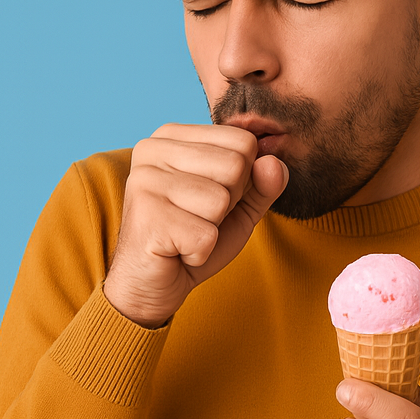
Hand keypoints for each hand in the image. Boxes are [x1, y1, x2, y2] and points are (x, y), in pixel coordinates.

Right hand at [102, 123, 287, 326]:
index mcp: (172, 136)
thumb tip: (275, 163)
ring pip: (221, 201)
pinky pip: (207, 235)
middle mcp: (151, 149)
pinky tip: (177, 250)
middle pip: (235, 166)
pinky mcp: (147, 219)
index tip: (209, 198)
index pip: (243, 141)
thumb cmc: (193, 237)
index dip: (242, 179)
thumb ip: (262, 183)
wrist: (152, 283)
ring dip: (213, 229)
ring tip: (185, 233)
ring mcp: (145, 182)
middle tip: (197, 218)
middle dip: (228, 204)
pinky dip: (201, 252)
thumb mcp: (238, 206)